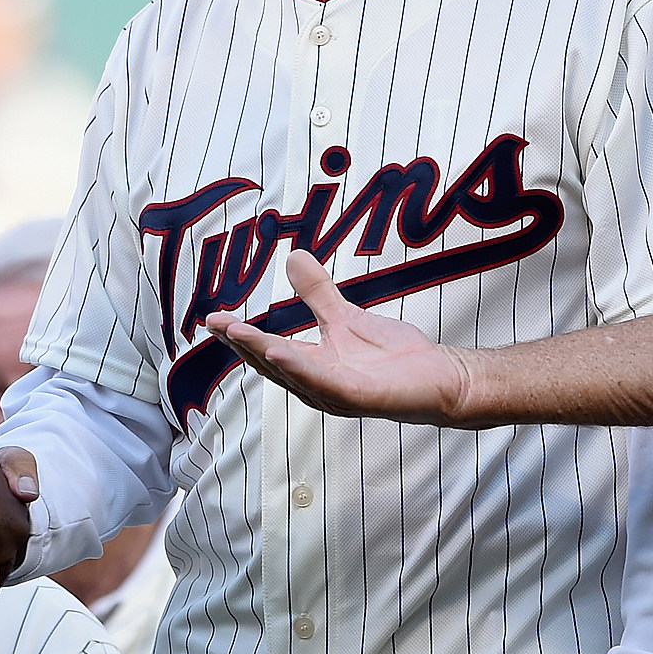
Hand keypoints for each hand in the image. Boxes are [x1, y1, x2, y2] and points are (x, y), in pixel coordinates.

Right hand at [203, 252, 479, 424]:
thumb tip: (292, 256)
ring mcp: (337, 394)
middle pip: (272, 364)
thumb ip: (317, 293)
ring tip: (239, 335)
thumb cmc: (394, 357)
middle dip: (243, 345)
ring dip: (264, 355)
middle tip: (216, 324)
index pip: (267, 350)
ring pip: (293, 374)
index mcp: (311, 366)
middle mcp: (317, 385)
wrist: (439, 376)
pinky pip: (324, 383)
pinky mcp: (360, 397)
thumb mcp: (346, 316)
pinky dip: (300, 370)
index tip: (212, 319)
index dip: (240, 336)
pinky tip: (280, 354)